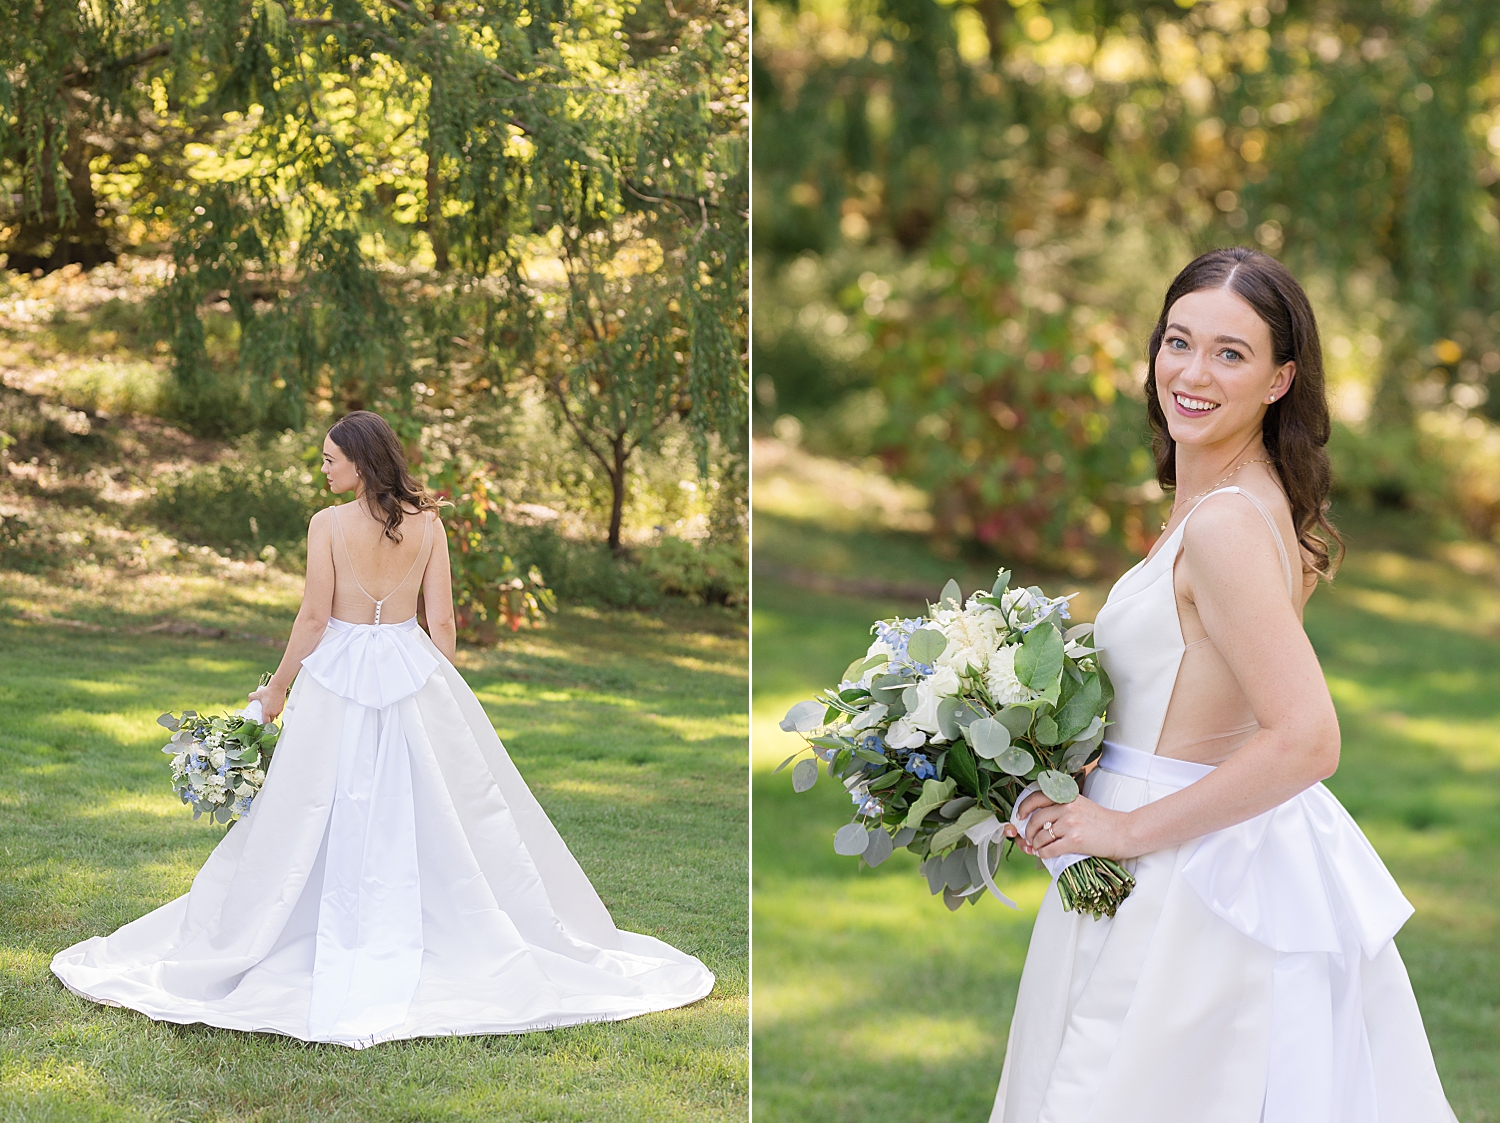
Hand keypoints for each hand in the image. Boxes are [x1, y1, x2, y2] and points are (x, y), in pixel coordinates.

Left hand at [248, 681, 287, 722]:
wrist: (278, 687)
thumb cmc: (268, 691)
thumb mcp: (257, 694)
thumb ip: (251, 697)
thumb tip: (249, 700)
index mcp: (266, 712)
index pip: (265, 723)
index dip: (263, 724)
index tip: (261, 723)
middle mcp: (273, 713)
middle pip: (270, 721)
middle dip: (267, 720)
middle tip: (263, 718)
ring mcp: (278, 711)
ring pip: (274, 717)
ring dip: (271, 716)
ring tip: (268, 713)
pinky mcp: (281, 708)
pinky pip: (278, 713)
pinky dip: (275, 712)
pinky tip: (272, 708)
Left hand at [1018, 794, 1135, 860]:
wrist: (1123, 832)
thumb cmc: (1103, 821)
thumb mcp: (1081, 805)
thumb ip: (1062, 807)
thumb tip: (1038, 817)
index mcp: (1067, 796)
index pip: (1037, 796)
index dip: (1024, 807)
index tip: (1020, 815)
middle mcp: (1067, 807)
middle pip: (1035, 819)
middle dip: (1028, 832)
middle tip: (1028, 838)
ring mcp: (1070, 824)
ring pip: (1040, 836)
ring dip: (1035, 844)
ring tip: (1037, 848)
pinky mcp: (1074, 841)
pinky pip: (1049, 849)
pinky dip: (1043, 853)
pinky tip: (1044, 854)